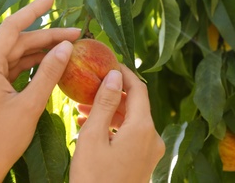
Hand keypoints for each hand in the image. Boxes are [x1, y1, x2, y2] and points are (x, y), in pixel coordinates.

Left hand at [0, 0, 80, 182]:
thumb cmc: (2, 139)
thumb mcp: (30, 105)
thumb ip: (49, 72)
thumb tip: (66, 46)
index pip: (12, 27)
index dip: (34, 10)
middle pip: (19, 41)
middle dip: (48, 36)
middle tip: (78, 34)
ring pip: (18, 53)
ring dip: (43, 49)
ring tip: (70, 46)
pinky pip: (16, 66)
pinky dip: (34, 63)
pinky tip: (53, 62)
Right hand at [70, 65, 164, 182]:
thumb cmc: (93, 178)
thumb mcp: (94, 137)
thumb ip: (106, 103)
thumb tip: (115, 75)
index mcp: (143, 128)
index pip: (138, 88)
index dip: (124, 73)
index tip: (108, 64)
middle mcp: (152, 137)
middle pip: (135, 104)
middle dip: (112, 94)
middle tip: (89, 87)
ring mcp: (150, 151)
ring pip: (131, 120)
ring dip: (110, 111)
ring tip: (82, 108)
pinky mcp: (144, 160)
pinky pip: (130, 135)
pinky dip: (113, 127)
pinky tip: (90, 126)